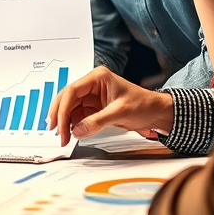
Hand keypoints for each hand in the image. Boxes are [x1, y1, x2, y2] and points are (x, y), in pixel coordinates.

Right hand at [47, 68, 173, 145]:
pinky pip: (78, 115)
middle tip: (56, 132)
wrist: (157, 112)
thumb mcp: (120, 112)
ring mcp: (92, 95)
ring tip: (64, 137)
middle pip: (67, 98)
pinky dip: (73, 124)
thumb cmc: (143, 105)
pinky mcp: (94, 107)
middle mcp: (92, 84)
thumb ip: (97, 121)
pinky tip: (72, 133)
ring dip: (66, 121)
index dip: (62, 108)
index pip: (72, 91)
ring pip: (70, 107)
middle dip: (60, 115)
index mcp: (98, 77)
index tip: (59, 125)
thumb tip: (77, 130)